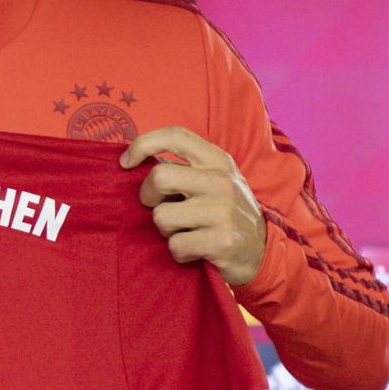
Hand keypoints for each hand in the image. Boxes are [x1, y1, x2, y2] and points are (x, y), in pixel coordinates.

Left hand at [120, 126, 265, 286]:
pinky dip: (179, 253)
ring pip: (161, 216)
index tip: (125, 162)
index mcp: (218, 160)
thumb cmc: (224, 214)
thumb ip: (184, 169)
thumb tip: (134, 161)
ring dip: (166, 230)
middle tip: (158, 207)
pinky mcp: (222, 241)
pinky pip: (175, 246)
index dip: (142, 144)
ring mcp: (223, 211)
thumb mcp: (213, 182)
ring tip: (186, 232)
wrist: (263, 253)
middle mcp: (222, 181)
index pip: (175, 135)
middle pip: (159, 176)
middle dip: (147, 197)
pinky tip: (195, 250)